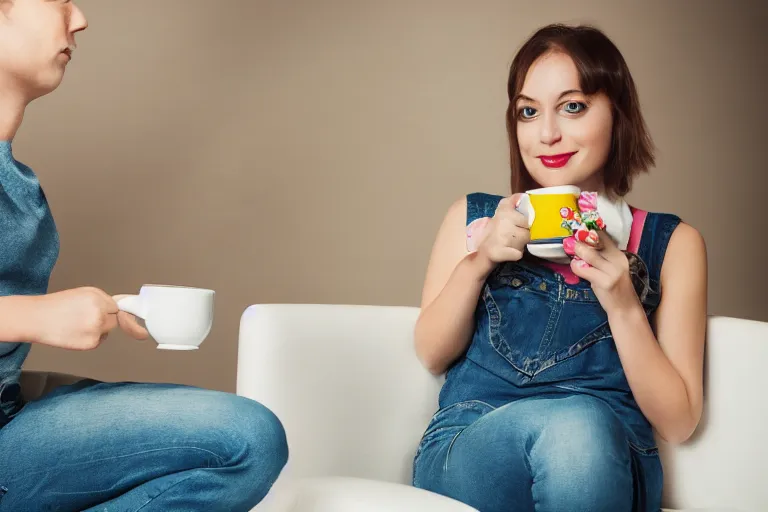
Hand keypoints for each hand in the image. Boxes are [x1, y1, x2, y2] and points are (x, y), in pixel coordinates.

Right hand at [30, 288, 147, 350]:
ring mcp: (96, 329)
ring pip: (107, 330)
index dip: (117, 311)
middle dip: (106, 319)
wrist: (36, 318)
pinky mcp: (90, 343)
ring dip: (98, 329)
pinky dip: (91, 339)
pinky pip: (99, 340)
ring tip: (76, 324)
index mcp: (98, 298)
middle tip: (84, 318)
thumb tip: (124, 309)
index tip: (137, 322)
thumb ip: (103, 300)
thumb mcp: (83, 294)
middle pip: (115, 320)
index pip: (118, 307)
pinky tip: (74, 333)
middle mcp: (100, 313)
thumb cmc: (56, 305)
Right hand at [474, 194, 530, 266]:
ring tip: (509, 244)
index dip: (523, 224)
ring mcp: (500, 238)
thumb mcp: (502, 214)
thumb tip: (521, 195)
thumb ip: (512, 202)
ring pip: (523, 243)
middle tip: (511, 237)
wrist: (482, 251)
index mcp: (503, 211)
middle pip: (526, 232)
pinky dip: (515, 255)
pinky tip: (507, 252)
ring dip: (519, 245)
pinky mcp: (498, 253)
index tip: (515, 225)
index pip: (526, 220)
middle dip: (522, 236)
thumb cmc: (495, 231)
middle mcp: (501, 222)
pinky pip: (518, 254)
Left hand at [570, 230, 641, 315]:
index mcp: (619, 255)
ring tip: (572, 253)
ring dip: (577, 252)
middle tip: (570, 242)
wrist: (624, 307)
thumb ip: (599, 257)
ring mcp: (612, 271)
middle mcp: (617, 260)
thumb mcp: (610, 268)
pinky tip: (576, 268)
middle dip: (579, 241)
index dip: (588, 233)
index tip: (577, 234)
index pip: (603, 236)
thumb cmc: (614, 287)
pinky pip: (584, 270)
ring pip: (589, 254)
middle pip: (595, 243)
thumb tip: (580, 245)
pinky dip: (576, 267)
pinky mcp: (604, 281)